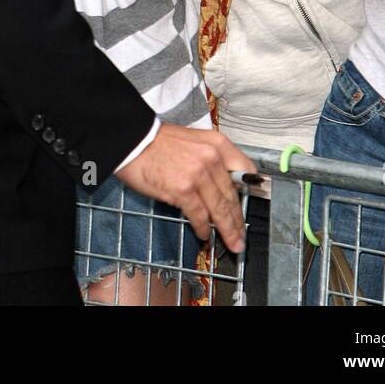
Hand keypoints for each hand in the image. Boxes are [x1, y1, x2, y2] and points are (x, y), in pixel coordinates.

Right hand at [117, 122, 254, 251]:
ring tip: (232, 243)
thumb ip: (211, 160)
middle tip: (242, 235)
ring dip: (227, 230)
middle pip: (232, 195)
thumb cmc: (159, 142)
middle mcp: (211, 158)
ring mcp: (198, 175)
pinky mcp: (183, 190)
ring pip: (220, 209)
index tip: (252, 202)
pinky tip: (204, 235)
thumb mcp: (194, 142)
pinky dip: (203, 229)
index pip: (245, 169)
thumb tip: (221, 186)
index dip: (250, 189)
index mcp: (217, 143)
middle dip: (238, 220)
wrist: (132, 140)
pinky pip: (199, 215)